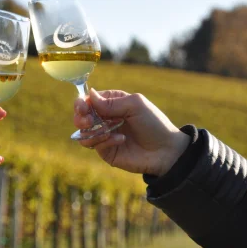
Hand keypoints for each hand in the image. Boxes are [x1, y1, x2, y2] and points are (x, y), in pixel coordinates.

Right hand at [74, 89, 188, 176]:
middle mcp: (106, 119)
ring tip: (106, 131)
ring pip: (84, 133)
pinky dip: (105, 141)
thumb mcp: (135, 105)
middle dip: (81, 118)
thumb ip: (111, 102)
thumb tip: (90, 95)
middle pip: (81, 117)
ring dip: (91, 131)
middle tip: (88, 121)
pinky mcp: (107, 151)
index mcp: (112, 103)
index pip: (89, 100)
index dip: (81, 103)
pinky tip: (121, 139)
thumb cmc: (154, 123)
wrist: (166, 150)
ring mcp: (105, 136)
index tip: (82, 107)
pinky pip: (95, 145)